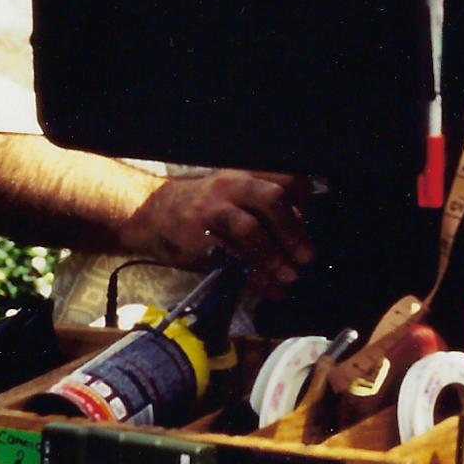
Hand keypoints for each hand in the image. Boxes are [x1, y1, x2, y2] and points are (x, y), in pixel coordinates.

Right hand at [130, 170, 311, 285]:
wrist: (153, 215)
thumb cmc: (204, 206)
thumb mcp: (233, 191)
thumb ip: (264, 202)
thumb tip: (303, 227)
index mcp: (245, 174)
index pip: (286, 177)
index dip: (303, 200)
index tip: (309, 223)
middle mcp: (231, 186)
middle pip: (272, 199)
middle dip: (293, 231)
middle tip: (306, 256)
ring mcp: (213, 211)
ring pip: (252, 230)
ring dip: (276, 258)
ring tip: (290, 277)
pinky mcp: (200, 239)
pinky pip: (233, 259)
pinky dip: (256, 278)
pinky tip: (271, 290)